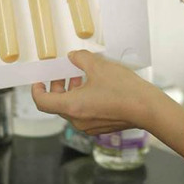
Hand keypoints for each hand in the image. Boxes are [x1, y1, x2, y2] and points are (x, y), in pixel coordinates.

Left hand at [31, 50, 163, 135]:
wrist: (147, 108)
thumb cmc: (123, 89)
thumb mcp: (99, 67)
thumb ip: (81, 59)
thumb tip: (72, 56)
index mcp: (71, 106)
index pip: (43, 102)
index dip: (37, 90)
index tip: (39, 81)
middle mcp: (76, 120)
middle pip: (57, 105)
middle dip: (58, 87)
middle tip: (64, 73)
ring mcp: (88, 126)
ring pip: (71, 109)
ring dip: (71, 93)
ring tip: (82, 78)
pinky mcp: (100, 126)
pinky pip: (84, 114)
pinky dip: (83, 101)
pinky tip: (95, 88)